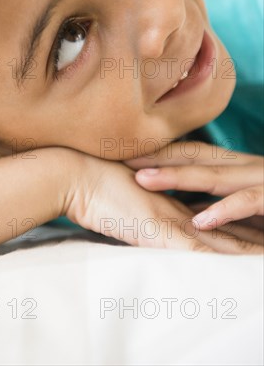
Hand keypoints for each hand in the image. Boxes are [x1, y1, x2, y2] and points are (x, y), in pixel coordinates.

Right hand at [64, 151, 262, 253]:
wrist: (74, 175)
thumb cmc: (93, 187)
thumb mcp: (122, 204)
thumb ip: (142, 212)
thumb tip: (148, 220)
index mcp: (170, 206)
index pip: (213, 220)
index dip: (238, 226)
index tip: (260, 234)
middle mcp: (176, 211)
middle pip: (224, 229)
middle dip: (252, 239)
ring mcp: (169, 220)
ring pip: (219, 241)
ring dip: (246, 251)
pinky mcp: (158, 230)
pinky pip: (197, 251)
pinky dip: (221, 260)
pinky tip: (240, 268)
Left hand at [123, 140, 263, 232]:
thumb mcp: (251, 207)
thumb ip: (222, 205)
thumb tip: (189, 211)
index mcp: (241, 167)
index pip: (195, 153)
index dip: (161, 152)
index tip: (127, 154)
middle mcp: (249, 168)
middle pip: (197, 156)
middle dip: (158, 157)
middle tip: (121, 158)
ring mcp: (262, 182)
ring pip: (215, 175)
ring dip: (177, 176)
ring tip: (143, 179)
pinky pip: (248, 201)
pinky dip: (224, 209)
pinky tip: (199, 220)